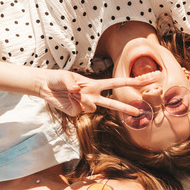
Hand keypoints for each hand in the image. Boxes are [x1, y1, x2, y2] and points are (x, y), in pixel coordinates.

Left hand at [37, 70, 156, 116]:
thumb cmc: (58, 78)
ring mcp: (85, 105)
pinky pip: (80, 110)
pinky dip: (73, 103)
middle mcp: (92, 95)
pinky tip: (67, 99)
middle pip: (112, 103)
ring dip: (83, 99)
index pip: (115, 83)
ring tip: (71, 93)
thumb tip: (78, 92)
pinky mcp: (77, 112)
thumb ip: (72, 84)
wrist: (45, 87)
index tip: (144, 80)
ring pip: (93, 107)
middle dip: (126, 107)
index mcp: (94, 84)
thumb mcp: (65, 76)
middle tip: (139, 112)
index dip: (130, 81)